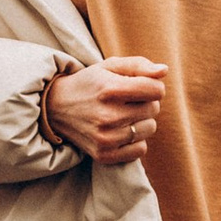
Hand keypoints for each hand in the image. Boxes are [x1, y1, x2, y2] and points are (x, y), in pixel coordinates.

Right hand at [44, 55, 166, 165]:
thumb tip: (164, 71)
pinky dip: (135, 141)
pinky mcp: (103, 155)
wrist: (56, 108)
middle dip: (145, 102)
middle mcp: (107, 115)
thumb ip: (139, 65)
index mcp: (109, 89)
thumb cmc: (90, 83)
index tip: (141, 86)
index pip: (156, 90)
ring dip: (142, 121)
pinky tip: (121, 131)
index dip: (153, 86)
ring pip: (150, 128)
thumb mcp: (109, 66)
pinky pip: (140, 150)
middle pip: (154, 108)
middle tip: (126, 100)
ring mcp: (105, 138)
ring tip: (123, 115)